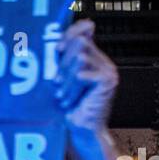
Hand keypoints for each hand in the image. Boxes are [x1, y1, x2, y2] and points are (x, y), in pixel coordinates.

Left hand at [55, 20, 117, 135]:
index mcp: (91, 56)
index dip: (70, 32)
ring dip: (65, 78)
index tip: (58, 49)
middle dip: (62, 63)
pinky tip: (68, 100)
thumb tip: (51, 44)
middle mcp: (101, 60)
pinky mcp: (107, 81)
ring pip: (80, 58)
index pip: (84, 29)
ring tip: (61, 94)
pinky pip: (83, 75)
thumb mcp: (62, 79)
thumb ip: (60, 61)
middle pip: (79, 42)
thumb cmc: (70, 107)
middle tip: (55, 83)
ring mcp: (107, 69)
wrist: (82, 130)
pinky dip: (71, 88)